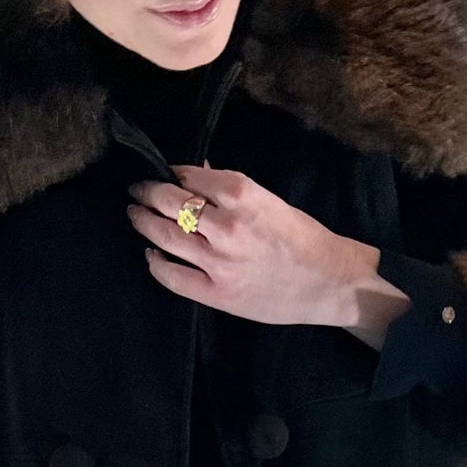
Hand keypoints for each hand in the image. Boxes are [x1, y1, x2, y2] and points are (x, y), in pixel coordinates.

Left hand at [127, 163, 374, 327]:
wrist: (331, 283)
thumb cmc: (305, 239)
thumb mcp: (271, 202)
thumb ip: (231, 190)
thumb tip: (196, 175)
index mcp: (243, 195)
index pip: (190, 177)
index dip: (173, 173)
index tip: (166, 174)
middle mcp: (226, 226)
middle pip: (169, 203)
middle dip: (148, 192)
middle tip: (138, 189)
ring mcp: (219, 262)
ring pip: (165, 237)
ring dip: (143, 222)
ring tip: (135, 214)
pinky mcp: (217, 293)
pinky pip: (173, 277)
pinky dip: (156, 264)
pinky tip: (152, 256)